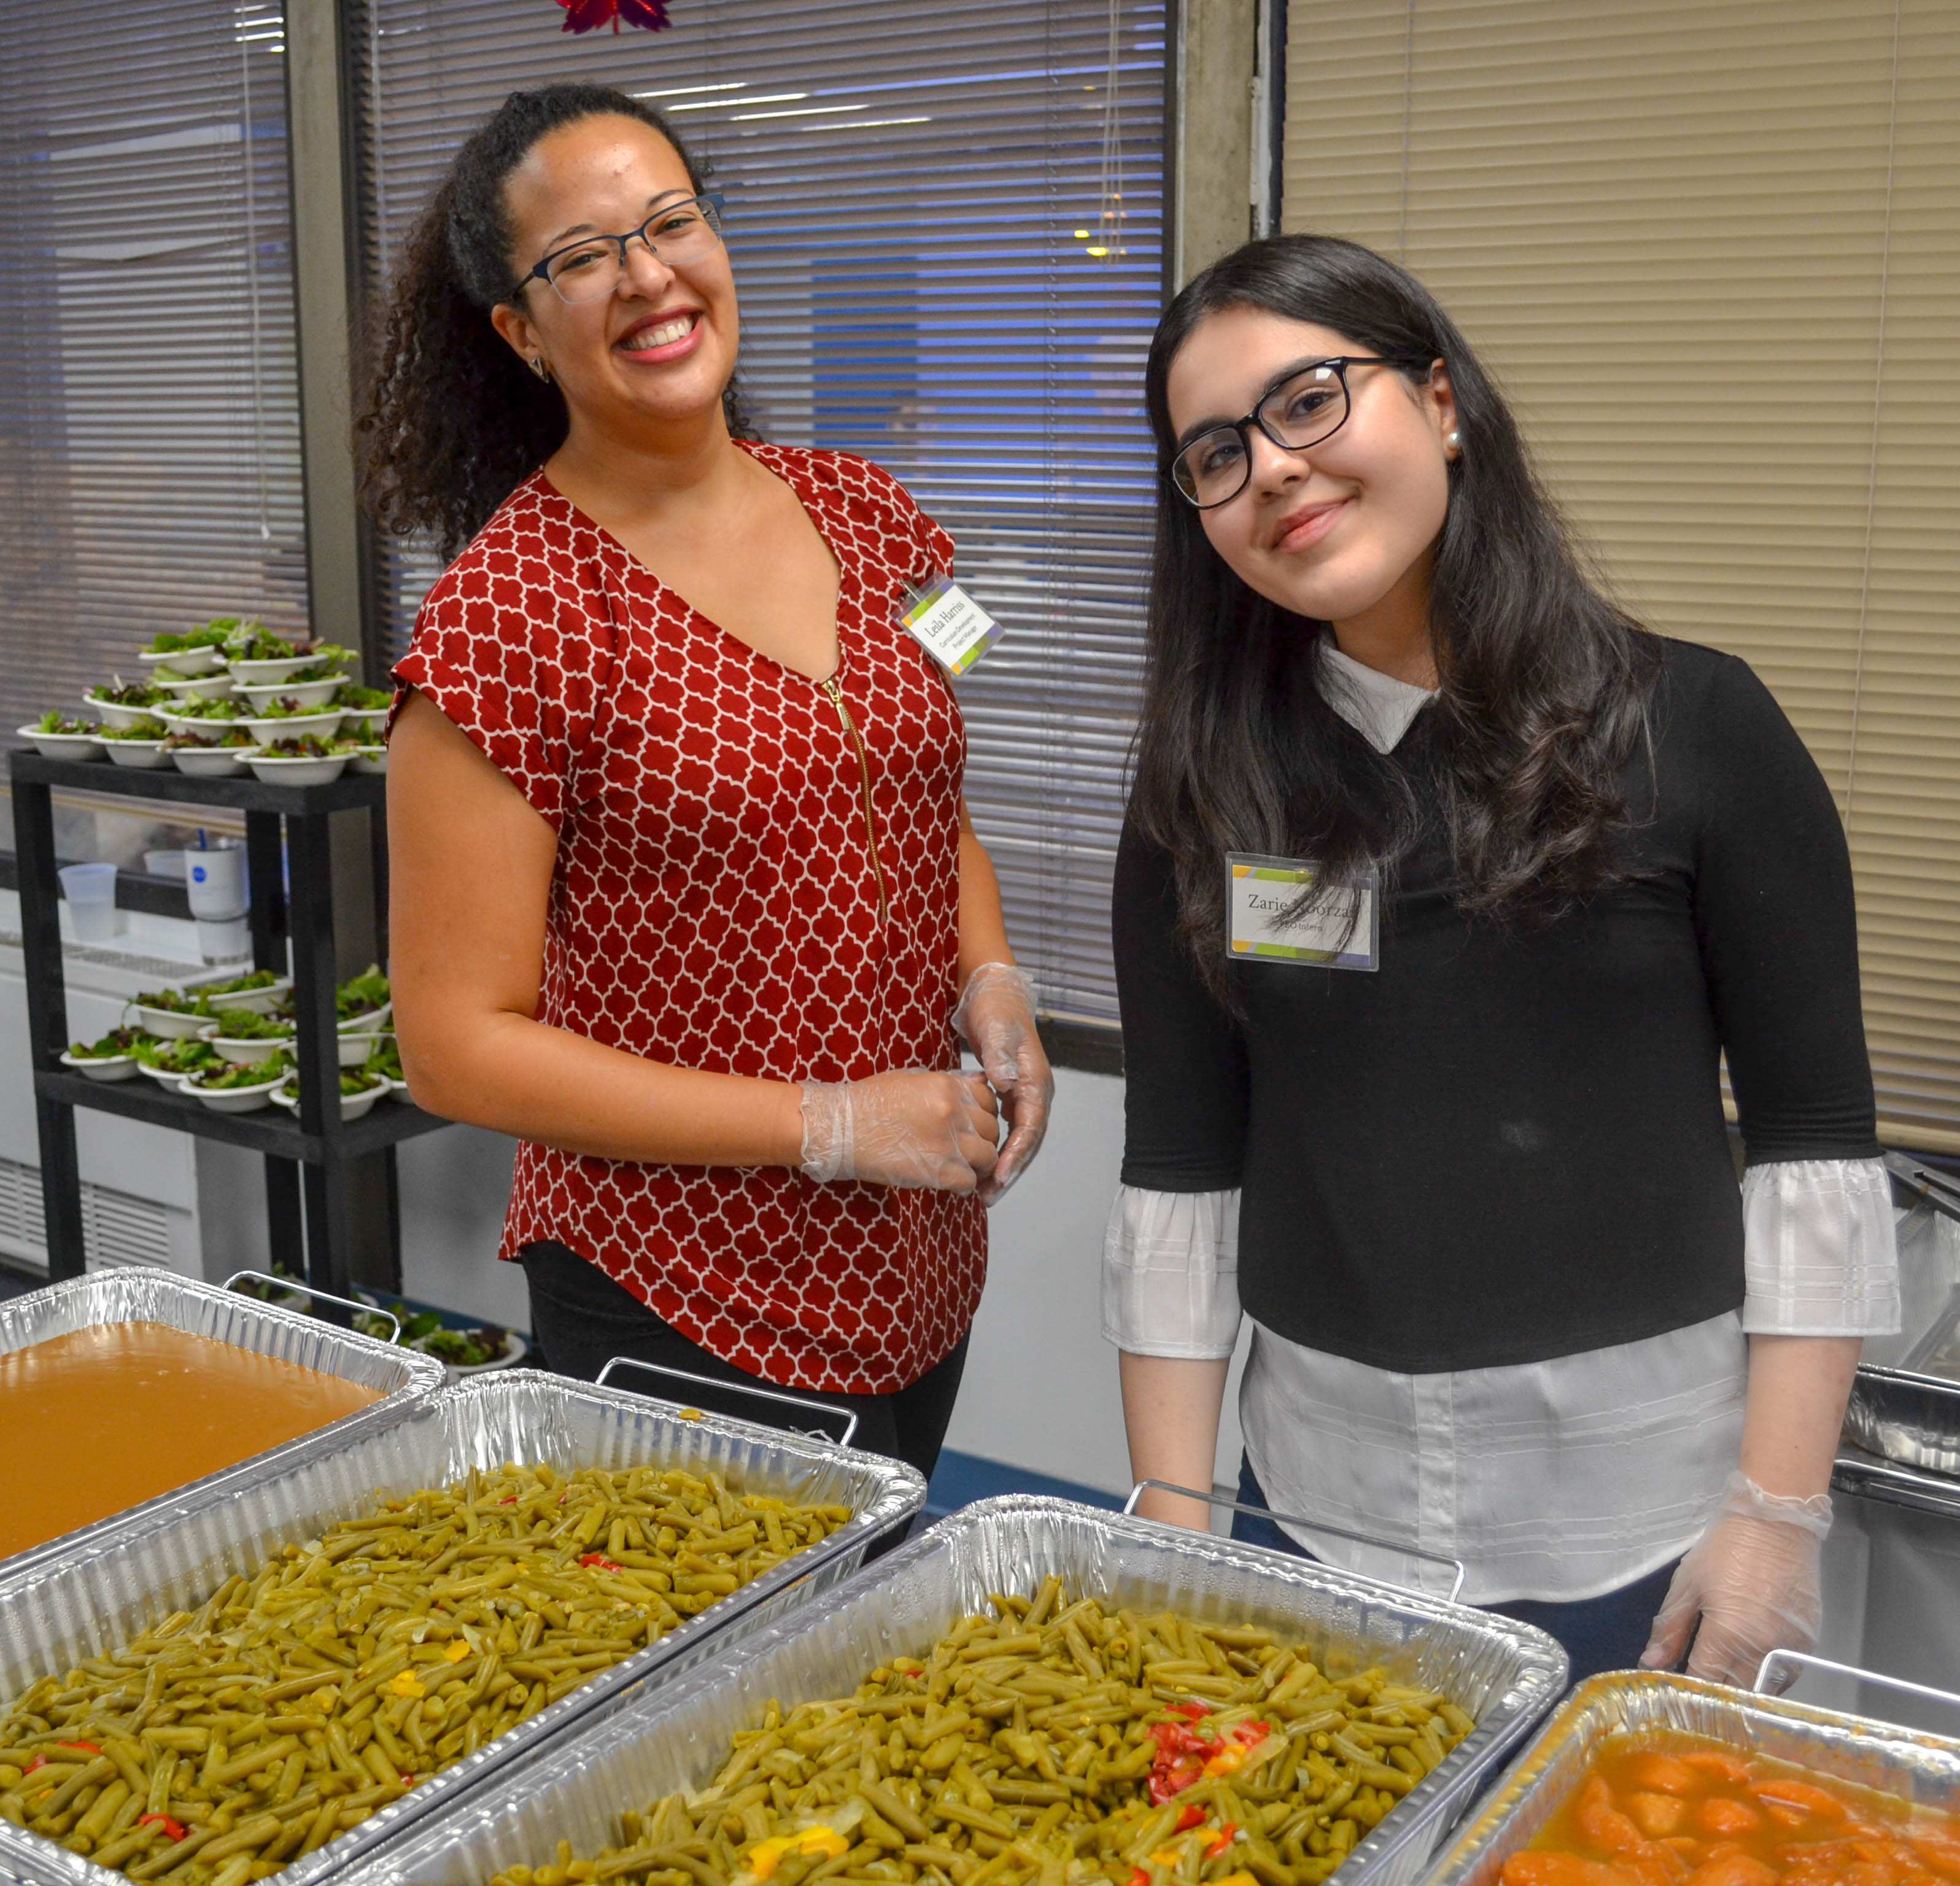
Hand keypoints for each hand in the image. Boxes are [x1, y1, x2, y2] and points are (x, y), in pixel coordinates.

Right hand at [799, 1069, 998, 1191]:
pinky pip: (970, 1182)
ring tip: (962, 1169)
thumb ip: (947, 1083)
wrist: (839, 1127)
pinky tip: (952, 1184)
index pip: (990, 1100)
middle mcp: (953, 1111)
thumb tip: (978, 1085)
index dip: (985, 1115)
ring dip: (979, 1165)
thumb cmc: (868, 1103)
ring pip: (988, 1157)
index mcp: (947, 1086)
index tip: (975, 1126)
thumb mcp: (910, 1079)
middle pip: (993, 1129)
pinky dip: (964, 1186)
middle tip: (969, 1151)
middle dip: (984, 1141)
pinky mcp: (938, 1171)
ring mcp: (948, 1141)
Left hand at [952, 962, 1054, 1203]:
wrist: (994, 994)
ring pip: (1020, 1140)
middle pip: (1029, 1141)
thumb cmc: (995, 1011)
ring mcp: (1025, 1094)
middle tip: (989, 1196)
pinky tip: (981, 1166)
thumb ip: (1000, 1057)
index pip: (1031, 1126)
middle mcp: (1035, 1091)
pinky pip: (1009, 1131)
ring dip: (1005, 1166)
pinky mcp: (1012, 1095)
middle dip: (1011, 1171)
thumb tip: (1007, 1084)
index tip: (999, 1176)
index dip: (1017, 1154)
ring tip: (984, 1192)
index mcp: (1035, 1079)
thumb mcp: (995, 1029)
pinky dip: (999, 1151)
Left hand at [1639, 1471, 1831, 1687]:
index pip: (1706, 1683)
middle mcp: (1763, 1650)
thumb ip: (1670, 1629)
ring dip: (1743, 1691)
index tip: (1677, 1694)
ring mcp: (1791, 1649)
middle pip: (1737, 1693)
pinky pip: (1786, 1676)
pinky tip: (1750, 1663)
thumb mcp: (1687, 1584)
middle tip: (1700, 1688)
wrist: (1776, 1523)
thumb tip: (1651, 1664)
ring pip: (1763, 1690)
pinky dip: (1767, 1677)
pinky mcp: (1809, 1643)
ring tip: (1724, 1678)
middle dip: (1717, 1697)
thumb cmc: (1725, 1549)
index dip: (1689, 1693)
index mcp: (1728, 1636)